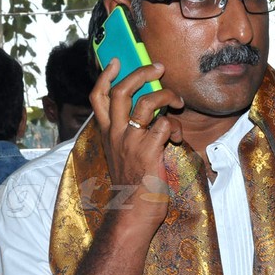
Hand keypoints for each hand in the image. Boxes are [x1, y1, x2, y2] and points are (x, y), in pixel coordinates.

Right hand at [90, 59, 184, 231]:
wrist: (132, 213)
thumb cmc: (132, 184)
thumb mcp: (122, 153)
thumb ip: (131, 131)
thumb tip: (154, 110)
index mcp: (107, 133)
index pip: (97, 97)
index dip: (105, 75)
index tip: (116, 61)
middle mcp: (115, 134)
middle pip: (120, 91)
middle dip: (140, 73)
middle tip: (157, 67)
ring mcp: (130, 141)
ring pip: (146, 102)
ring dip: (166, 95)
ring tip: (177, 101)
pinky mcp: (148, 151)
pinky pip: (164, 125)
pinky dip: (174, 126)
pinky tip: (176, 137)